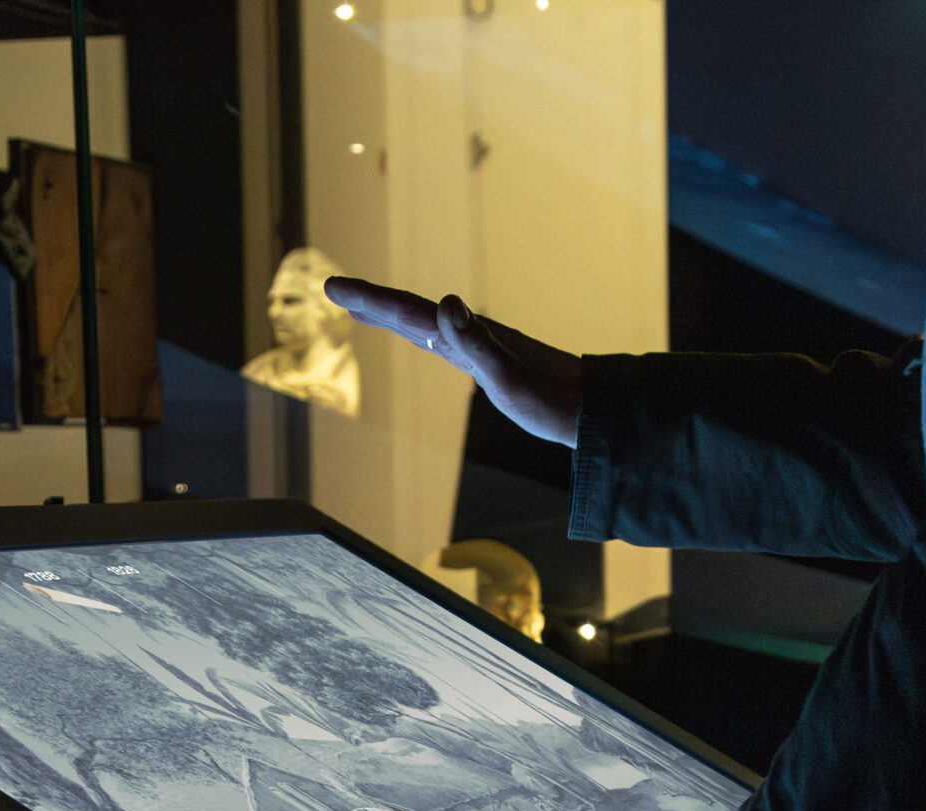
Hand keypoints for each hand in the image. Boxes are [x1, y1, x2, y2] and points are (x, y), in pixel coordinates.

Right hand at [325, 278, 582, 447]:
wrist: (592, 410)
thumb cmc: (553, 404)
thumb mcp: (510, 380)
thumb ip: (477, 343)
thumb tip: (447, 302)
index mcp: (469, 336)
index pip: (411, 312)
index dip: (371, 300)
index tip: (334, 287)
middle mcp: (471, 334)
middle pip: (412, 311)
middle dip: (372, 301)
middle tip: (333, 288)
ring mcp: (480, 346)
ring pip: (424, 322)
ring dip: (390, 314)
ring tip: (360, 308)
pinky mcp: (490, 360)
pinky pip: (442, 339)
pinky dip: (420, 331)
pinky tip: (422, 333)